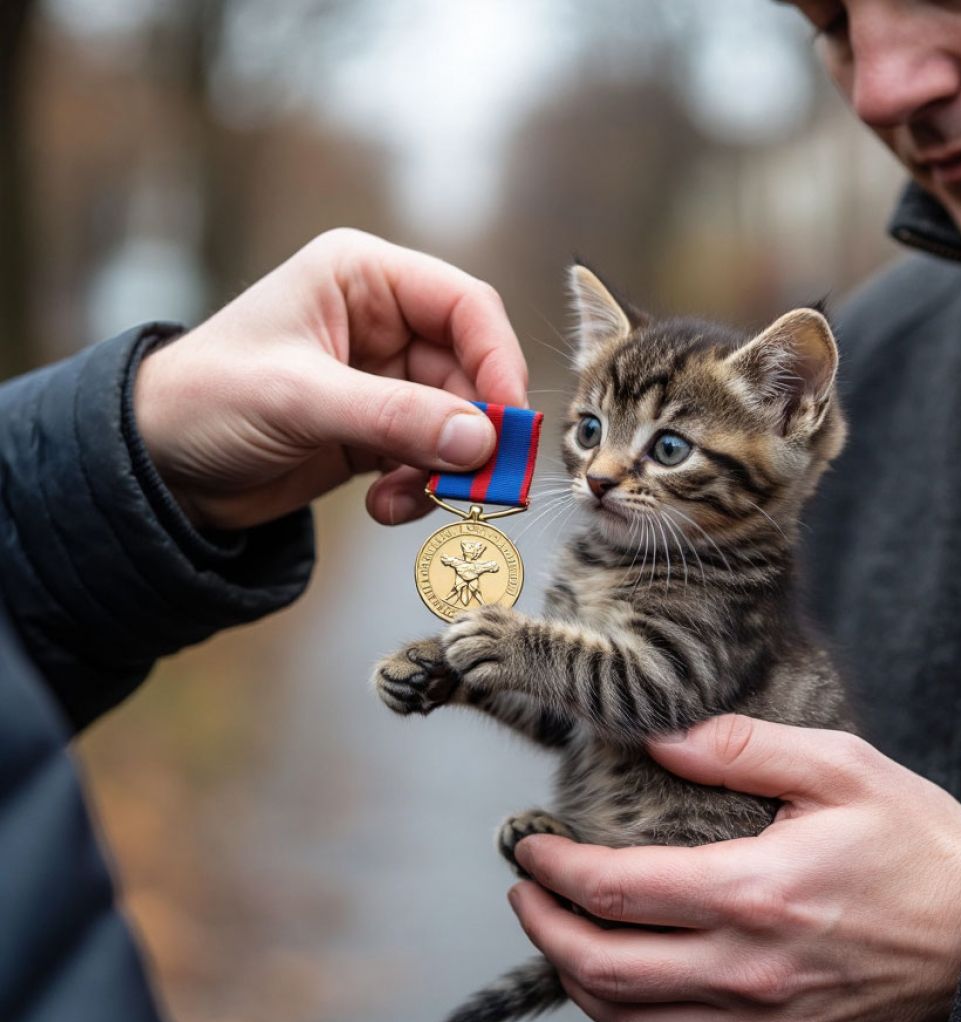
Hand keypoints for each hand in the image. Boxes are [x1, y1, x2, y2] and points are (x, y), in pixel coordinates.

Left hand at [133, 229, 527, 528]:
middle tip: (479, 483)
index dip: (496, 360)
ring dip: (446, 470)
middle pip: (470, 373)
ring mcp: (383, 382)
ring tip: (409, 500)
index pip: (464, 306)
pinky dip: (421, 489)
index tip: (508, 420)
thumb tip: (480, 440)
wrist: (156, 466)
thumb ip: (394, 417)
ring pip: (457, 424)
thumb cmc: (204, 399)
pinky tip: (384, 507)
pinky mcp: (377, 432)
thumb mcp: (299, 399)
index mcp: (363, 280)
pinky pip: (430, 459)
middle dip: (474, 431)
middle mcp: (383, 324)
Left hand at [510, 714, 960, 1021]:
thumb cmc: (917, 844)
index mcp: (754, 892)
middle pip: (602, 968)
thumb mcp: (840, 767)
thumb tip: (657, 739)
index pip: (613, 890)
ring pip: (629, 1021)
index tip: (528, 844)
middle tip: (525, 890)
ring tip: (557, 934)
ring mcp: (761, 1020)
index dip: (553, 867)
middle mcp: (746, 969)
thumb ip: (740, 748)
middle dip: (542, 927)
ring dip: (575, 980)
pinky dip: (629, 1019)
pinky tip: (622, 985)